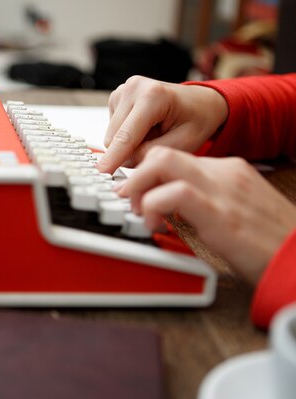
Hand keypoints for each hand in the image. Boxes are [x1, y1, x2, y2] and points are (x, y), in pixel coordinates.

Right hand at [97, 76, 228, 173]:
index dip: (114, 157)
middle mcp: (133, 88)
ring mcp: (123, 90)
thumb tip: (124, 160)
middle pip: (115, 138)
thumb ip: (154, 153)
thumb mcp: (186, 142)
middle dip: (130, 152)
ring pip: (111, 136)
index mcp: (153, 96)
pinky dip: (127, 135)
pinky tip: (145, 128)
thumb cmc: (197, 119)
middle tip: (156, 146)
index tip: (103, 173)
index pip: (126, 135)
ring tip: (153, 134)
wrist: (199, 101)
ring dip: (129, 144)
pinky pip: (113, 130)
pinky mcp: (116, 97)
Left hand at [117, 146, 295, 282]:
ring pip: (162, 162)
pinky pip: (174, 193)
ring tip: (141, 212)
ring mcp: (223, 190)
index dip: (146, 174)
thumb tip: (168, 207)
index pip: (175, 157)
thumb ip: (205, 203)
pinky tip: (156, 224)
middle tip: (129, 200)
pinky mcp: (221, 214)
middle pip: (163, 153)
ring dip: (138, 186)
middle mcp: (225, 173)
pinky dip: (153, 205)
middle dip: (135, 174)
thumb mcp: (236, 212)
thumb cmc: (270, 243)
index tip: (135, 193)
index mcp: (229, 171)